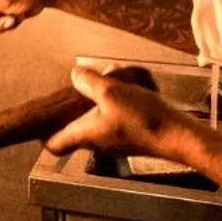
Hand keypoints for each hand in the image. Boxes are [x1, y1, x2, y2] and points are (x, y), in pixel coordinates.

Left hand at [48, 66, 196, 162]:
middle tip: (81, 85)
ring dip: (102, 95)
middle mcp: (97, 141)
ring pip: (98, 115)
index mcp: (85, 135)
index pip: (53, 145)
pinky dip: (120, 99)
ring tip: (114, 77)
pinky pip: (117, 114)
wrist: (180, 137)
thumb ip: (88, 81)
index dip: (43, 134)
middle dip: (76, 103)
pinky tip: (133, 84)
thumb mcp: (111, 92)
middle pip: (74, 126)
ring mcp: (115, 138)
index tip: (41, 119)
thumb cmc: (144, 119)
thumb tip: (75, 74)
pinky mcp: (131, 133)